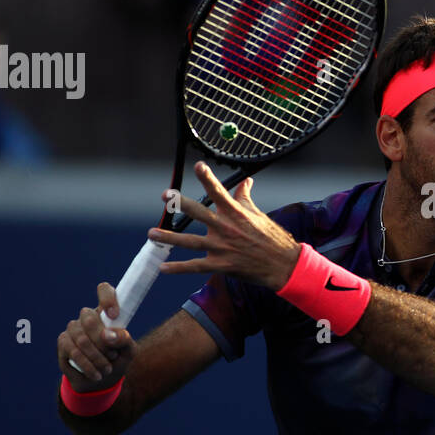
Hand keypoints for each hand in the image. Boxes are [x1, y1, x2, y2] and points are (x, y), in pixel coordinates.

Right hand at [57, 282, 138, 387]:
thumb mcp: (129, 351)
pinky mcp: (63, 341)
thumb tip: (108, 335)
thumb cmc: (117, 359)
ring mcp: (74, 327)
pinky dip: (88, 365)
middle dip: (103, 342)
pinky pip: (73, 351)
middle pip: (90, 318)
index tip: (114, 315)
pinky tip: (96, 374)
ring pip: (82, 338)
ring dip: (97, 357)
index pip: (104, 291)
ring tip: (107, 369)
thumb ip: (124, 340)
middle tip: (113, 356)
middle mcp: (88, 316)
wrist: (101, 380)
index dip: (107, 298)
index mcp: (106, 312)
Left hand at [148, 162, 300, 289]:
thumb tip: (246, 180)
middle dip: (181, 204)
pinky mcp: (221, 265)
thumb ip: (245, 197)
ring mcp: (223, 248)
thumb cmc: (271, 237)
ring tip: (151, 234)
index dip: (208, 178)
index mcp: (236, 213)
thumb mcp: (258, 215)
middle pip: (200, 213)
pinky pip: (195, 266)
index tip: (198, 166)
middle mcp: (227, 228)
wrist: (283, 265)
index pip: (220, 192)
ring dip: (169, 238)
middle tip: (166, 196)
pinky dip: (178, 268)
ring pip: (191, 242)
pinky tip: (163, 268)